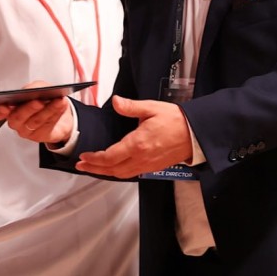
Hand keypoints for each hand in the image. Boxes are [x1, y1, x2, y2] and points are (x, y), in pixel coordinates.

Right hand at [0, 80, 73, 144]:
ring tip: (57, 100)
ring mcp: (26, 129)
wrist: (60, 112)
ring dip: (48, 109)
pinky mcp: (39, 136)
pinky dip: (55, 113)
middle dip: (28, 108)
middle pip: (17, 117)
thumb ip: (33, 87)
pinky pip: (47, 125)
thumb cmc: (44, 99)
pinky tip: (61, 104)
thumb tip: (33, 90)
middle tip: (38, 101)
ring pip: (35, 121)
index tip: (4, 106)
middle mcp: (16, 120)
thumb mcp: (39, 87)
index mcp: (10, 107)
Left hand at [75, 96, 191, 178]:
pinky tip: (114, 168)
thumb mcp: (151, 108)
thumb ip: (130, 107)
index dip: (95, 158)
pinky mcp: (153, 167)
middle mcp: (141, 158)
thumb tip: (116, 101)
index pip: (110, 156)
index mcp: (138, 144)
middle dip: (94, 169)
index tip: (84, 156)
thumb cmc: (176, 121)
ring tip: (93, 168)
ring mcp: (148, 165)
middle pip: (113, 169)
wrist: (195, 134)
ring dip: (105, 172)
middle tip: (81, 166)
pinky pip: (132, 174)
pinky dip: (118, 173)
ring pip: (122, 174)